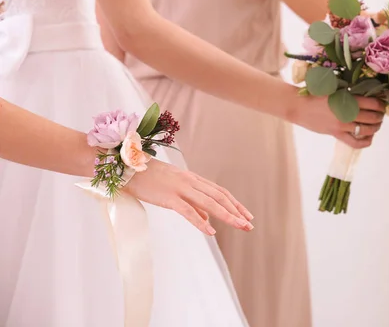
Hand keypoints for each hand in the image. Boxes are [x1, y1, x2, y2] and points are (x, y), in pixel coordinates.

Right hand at [123, 159, 253, 235]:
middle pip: (220, 197)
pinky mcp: (169, 197)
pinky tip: (211, 231)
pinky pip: (188, 211)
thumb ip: (192, 204)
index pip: (220, 192)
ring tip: (240, 227)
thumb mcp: (173, 190)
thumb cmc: (148, 179)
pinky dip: (200, 222)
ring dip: (227, 215)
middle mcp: (191, 182)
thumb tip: (207, 219)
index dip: (235, 204)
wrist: (126, 169)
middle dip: (236, 211)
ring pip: (210, 203)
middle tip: (249, 224)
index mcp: (193, 179)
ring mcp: (180, 188)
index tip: (246, 215)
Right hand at [290, 94, 385, 148]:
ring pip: (367, 130)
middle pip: (372, 117)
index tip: (383, 103)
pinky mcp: (336, 134)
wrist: (299, 107)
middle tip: (381, 113)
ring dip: (376, 127)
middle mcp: (347, 113)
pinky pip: (355, 142)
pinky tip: (370, 138)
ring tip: (377, 124)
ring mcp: (342, 125)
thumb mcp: (334, 88)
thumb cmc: (315, 94)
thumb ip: (349, 92)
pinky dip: (365, 142)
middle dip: (380, 116)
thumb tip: (367, 94)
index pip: (373, 103)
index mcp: (347, 99)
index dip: (381, 104)